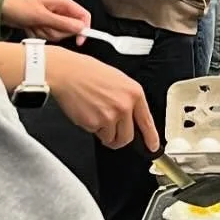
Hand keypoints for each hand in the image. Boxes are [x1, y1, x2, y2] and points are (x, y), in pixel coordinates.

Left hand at [1, 0, 89, 40]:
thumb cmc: (17, 6)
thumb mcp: (41, 16)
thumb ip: (62, 23)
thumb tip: (80, 28)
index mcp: (62, 1)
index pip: (83, 16)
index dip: (84, 29)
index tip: (79, 40)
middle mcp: (59, 8)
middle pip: (70, 28)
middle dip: (56, 31)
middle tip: (43, 26)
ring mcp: (51, 16)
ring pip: (58, 33)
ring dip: (45, 33)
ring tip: (33, 25)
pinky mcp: (43, 23)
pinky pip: (48, 35)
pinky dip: (38, 34)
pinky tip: (30, 27)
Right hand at [43, 47, 157, 149]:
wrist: (67, 72)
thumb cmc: (88, 73)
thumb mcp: (118, 80)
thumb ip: (128, 99)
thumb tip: (130, 116)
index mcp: (134, 93)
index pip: (147, 121)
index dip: (151, 137)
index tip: (152, 147)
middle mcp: (125, 106)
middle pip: (127, 137)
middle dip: (119, 139)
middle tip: (111, 133)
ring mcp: (110, 116)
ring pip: (110, 138)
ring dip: (104, 133)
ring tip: (95, 115)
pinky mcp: (94, 123)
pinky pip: (95, 134)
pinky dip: (90, 127)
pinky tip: (87, 112)